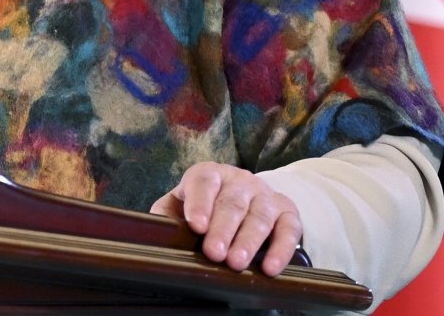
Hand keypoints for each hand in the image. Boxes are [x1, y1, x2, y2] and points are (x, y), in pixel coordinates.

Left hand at [150, 162, 302, 276]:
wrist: (248, 200)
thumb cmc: (206, 207)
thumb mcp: (182, 205)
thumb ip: (167, 214)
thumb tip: (154, 231)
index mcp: (210, 174)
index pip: (203, 181)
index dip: (199, 203)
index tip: (196, 225)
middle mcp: (239, 180)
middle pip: (232, 203)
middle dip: (223, 229)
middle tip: (214, 253)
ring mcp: (265, 195)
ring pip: (259, 216)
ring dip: (248, 241)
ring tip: (236, 263)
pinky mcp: (287, 212)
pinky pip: (288, 229)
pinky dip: (280, 249)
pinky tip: (270, 268)